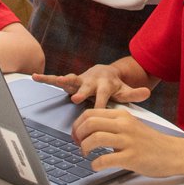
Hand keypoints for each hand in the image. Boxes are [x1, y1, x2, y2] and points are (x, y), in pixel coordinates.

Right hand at [33, 64, 150, 108]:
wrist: (105, 73)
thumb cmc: (114, 86)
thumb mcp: (125, 91)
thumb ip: (135, 93)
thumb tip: (148, 92)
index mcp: (105, 86)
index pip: (104, 97)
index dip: (101, 104)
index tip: (99, 111)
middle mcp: (91, 81)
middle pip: (86, 88)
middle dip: (82, 93)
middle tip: (77, 98)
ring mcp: (80, 80)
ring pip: (70, 80)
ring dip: (62, 80)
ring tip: (53, 80)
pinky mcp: (71, 81)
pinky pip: (57, 79)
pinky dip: (46, 78)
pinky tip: (35, 77)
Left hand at [72, 108, 180, 176]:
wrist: (172, 153)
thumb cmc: (149, 141)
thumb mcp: (130, 124)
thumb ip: (112, 124)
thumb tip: (88, 129)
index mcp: (122, 115)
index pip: (91, 113)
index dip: (77, 124)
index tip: (75, 134)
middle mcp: (124, 125)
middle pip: (90, 123)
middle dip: (78, 134)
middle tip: (77, 144)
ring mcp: (128, 141)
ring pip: (96, 138)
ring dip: (85, 147)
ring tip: (86, 154)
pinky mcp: (132, 157)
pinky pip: (106, 159)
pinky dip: (96, 164)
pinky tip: (96, 165)